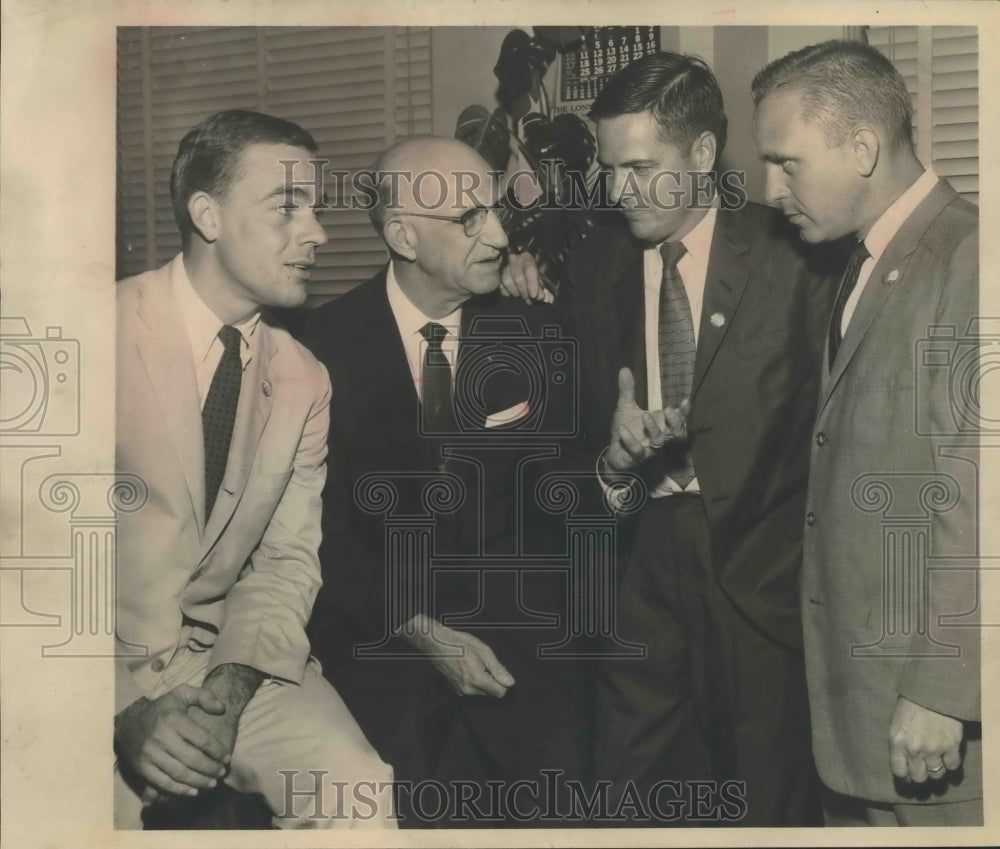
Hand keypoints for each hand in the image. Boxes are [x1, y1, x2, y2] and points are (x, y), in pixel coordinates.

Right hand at [114, 686, 228, 799]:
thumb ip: (204, 697)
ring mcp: (150, 754)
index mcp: (174, 719)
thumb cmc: (162, 708)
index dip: (217, 751)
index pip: (202, 739)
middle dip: (210, 768)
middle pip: (192, 759)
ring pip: (179, 773)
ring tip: (212, 783)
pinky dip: (180, 789)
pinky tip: (193, 791)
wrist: (128, 720)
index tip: (227, 758)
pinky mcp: (142, 767)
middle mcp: (161, 737)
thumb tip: (222, 708)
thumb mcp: (181, 693)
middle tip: (221, 773)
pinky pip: (163, 782)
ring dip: (199, 781)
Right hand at [401, 614, 514, 697]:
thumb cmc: (458, 643)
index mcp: (477, 679)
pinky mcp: (454, 690)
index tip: (497, 670)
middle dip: (491, 680)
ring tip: (473, 664)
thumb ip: (497, 668)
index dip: (502, 681)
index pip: (500, 692)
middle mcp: (468, 689)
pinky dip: (472, 681)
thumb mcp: (482, 650)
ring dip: (481, 681)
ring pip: (481, 691)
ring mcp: (460, 691)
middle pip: (491, 693)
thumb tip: (510, 682)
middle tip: (483, 663)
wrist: (435, 644)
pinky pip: (471, 690)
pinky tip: (466, 668)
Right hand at [500, 251, 553, 302]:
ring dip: (515, 292)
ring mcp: (503, 266)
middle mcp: (513, 259)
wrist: (516, 263)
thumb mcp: (536, 275)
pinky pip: (500, 286)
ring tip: (521, 295)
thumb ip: (539, 286)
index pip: (530, 269)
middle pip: (518, 278)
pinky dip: (507, 292)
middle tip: (528, 300)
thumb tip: (539, 296)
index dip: (532, 284)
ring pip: (507, 282)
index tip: (534, 295)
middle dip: (524, 292)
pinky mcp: (496, 274)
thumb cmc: (528, 270)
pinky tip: (512, 293)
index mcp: (526, 258)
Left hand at [606, 367, 688, 472]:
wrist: (615, 452)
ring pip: (658, 441)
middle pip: (675, 432)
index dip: (684, 411)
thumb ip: (627, 390)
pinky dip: (631, 441)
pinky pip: (637, 451)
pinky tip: (623, 430)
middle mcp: (659, 436)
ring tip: (645, 416)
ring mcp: (649, 448)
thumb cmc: (627, 429)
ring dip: (653, 428)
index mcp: (661, 423)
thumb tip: (624, 368)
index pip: (678, 418)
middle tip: (668, 410)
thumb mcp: (626, 407)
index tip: (686, 401)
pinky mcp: (636, 457)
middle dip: (674, 422)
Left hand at [888, 695, 963, 782]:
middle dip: (919, 775)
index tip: (907, 774)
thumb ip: (899, 742)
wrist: (933, 692)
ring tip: (934, 762)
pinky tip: (947, 757)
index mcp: (897, 742)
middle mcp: (914, 749)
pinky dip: (950, 763)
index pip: (899, 771)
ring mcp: (934, 749)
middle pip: (918, 777)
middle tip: (921, 770)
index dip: (904, 775)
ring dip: (935, 771)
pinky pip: (952, 766)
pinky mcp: (952, 746)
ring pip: (936, 774)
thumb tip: (902, 760)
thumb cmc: (911, 704)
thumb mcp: (896, 722)